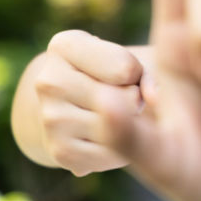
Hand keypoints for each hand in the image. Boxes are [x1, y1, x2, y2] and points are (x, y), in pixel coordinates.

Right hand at [32, 29, 143, 175]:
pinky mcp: (58, 151)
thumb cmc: (118, 73)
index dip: (138, 74)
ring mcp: (49, 118)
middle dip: (134, 101)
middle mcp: (48, 80)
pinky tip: (113, 137)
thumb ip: (152, 72)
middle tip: (123, 99)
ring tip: (118, 117)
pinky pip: (109, 155)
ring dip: (129, 127)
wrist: (81, 106)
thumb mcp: (135, 58)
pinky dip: (122, 150)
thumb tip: (153, 99)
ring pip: (115, 129)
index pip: (124, 68)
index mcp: (64, 45)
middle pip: (120, 100)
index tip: (127, 75)